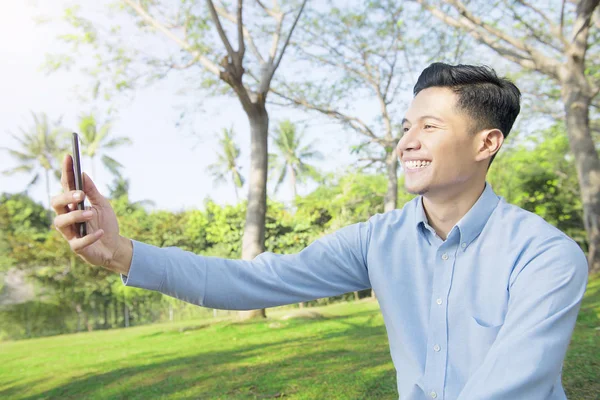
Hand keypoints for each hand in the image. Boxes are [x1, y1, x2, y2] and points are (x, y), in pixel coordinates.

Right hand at [51, 154, 131, 274]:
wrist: (114, 246)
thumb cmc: (106, 223)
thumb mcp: (102, 204)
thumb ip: (92, 191)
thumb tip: (83, 173)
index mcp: (73, 204)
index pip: (65, 186)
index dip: (66, 172)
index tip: (69, 157)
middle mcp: (67, 217)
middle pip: (56, 203)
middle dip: (66, 197)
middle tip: (81, 195)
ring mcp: (70, 233)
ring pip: (60, 222)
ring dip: (75, 216)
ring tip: (91, 213)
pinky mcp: (77, 247)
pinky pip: (78, 242)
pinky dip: (89, 237)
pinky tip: (99, 232)